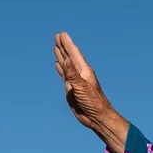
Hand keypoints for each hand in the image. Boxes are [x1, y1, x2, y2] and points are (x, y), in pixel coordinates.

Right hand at [54, 32, 130, 151]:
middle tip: (57, 36)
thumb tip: (65, 59)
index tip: (61, 34)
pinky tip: (58, 65)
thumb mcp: (81, 87)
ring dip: (62, 56)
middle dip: (63, 47)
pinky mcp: (72, 90)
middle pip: (69, 57)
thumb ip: (72, 74)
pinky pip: (65, 76)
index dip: (67, 44)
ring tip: (56, 47)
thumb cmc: (93, 102)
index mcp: (84, 71)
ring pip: (66, 65)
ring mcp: (75, 82)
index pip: (74, 54)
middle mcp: (79, 74)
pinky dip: (61, 69)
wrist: (97, 117)